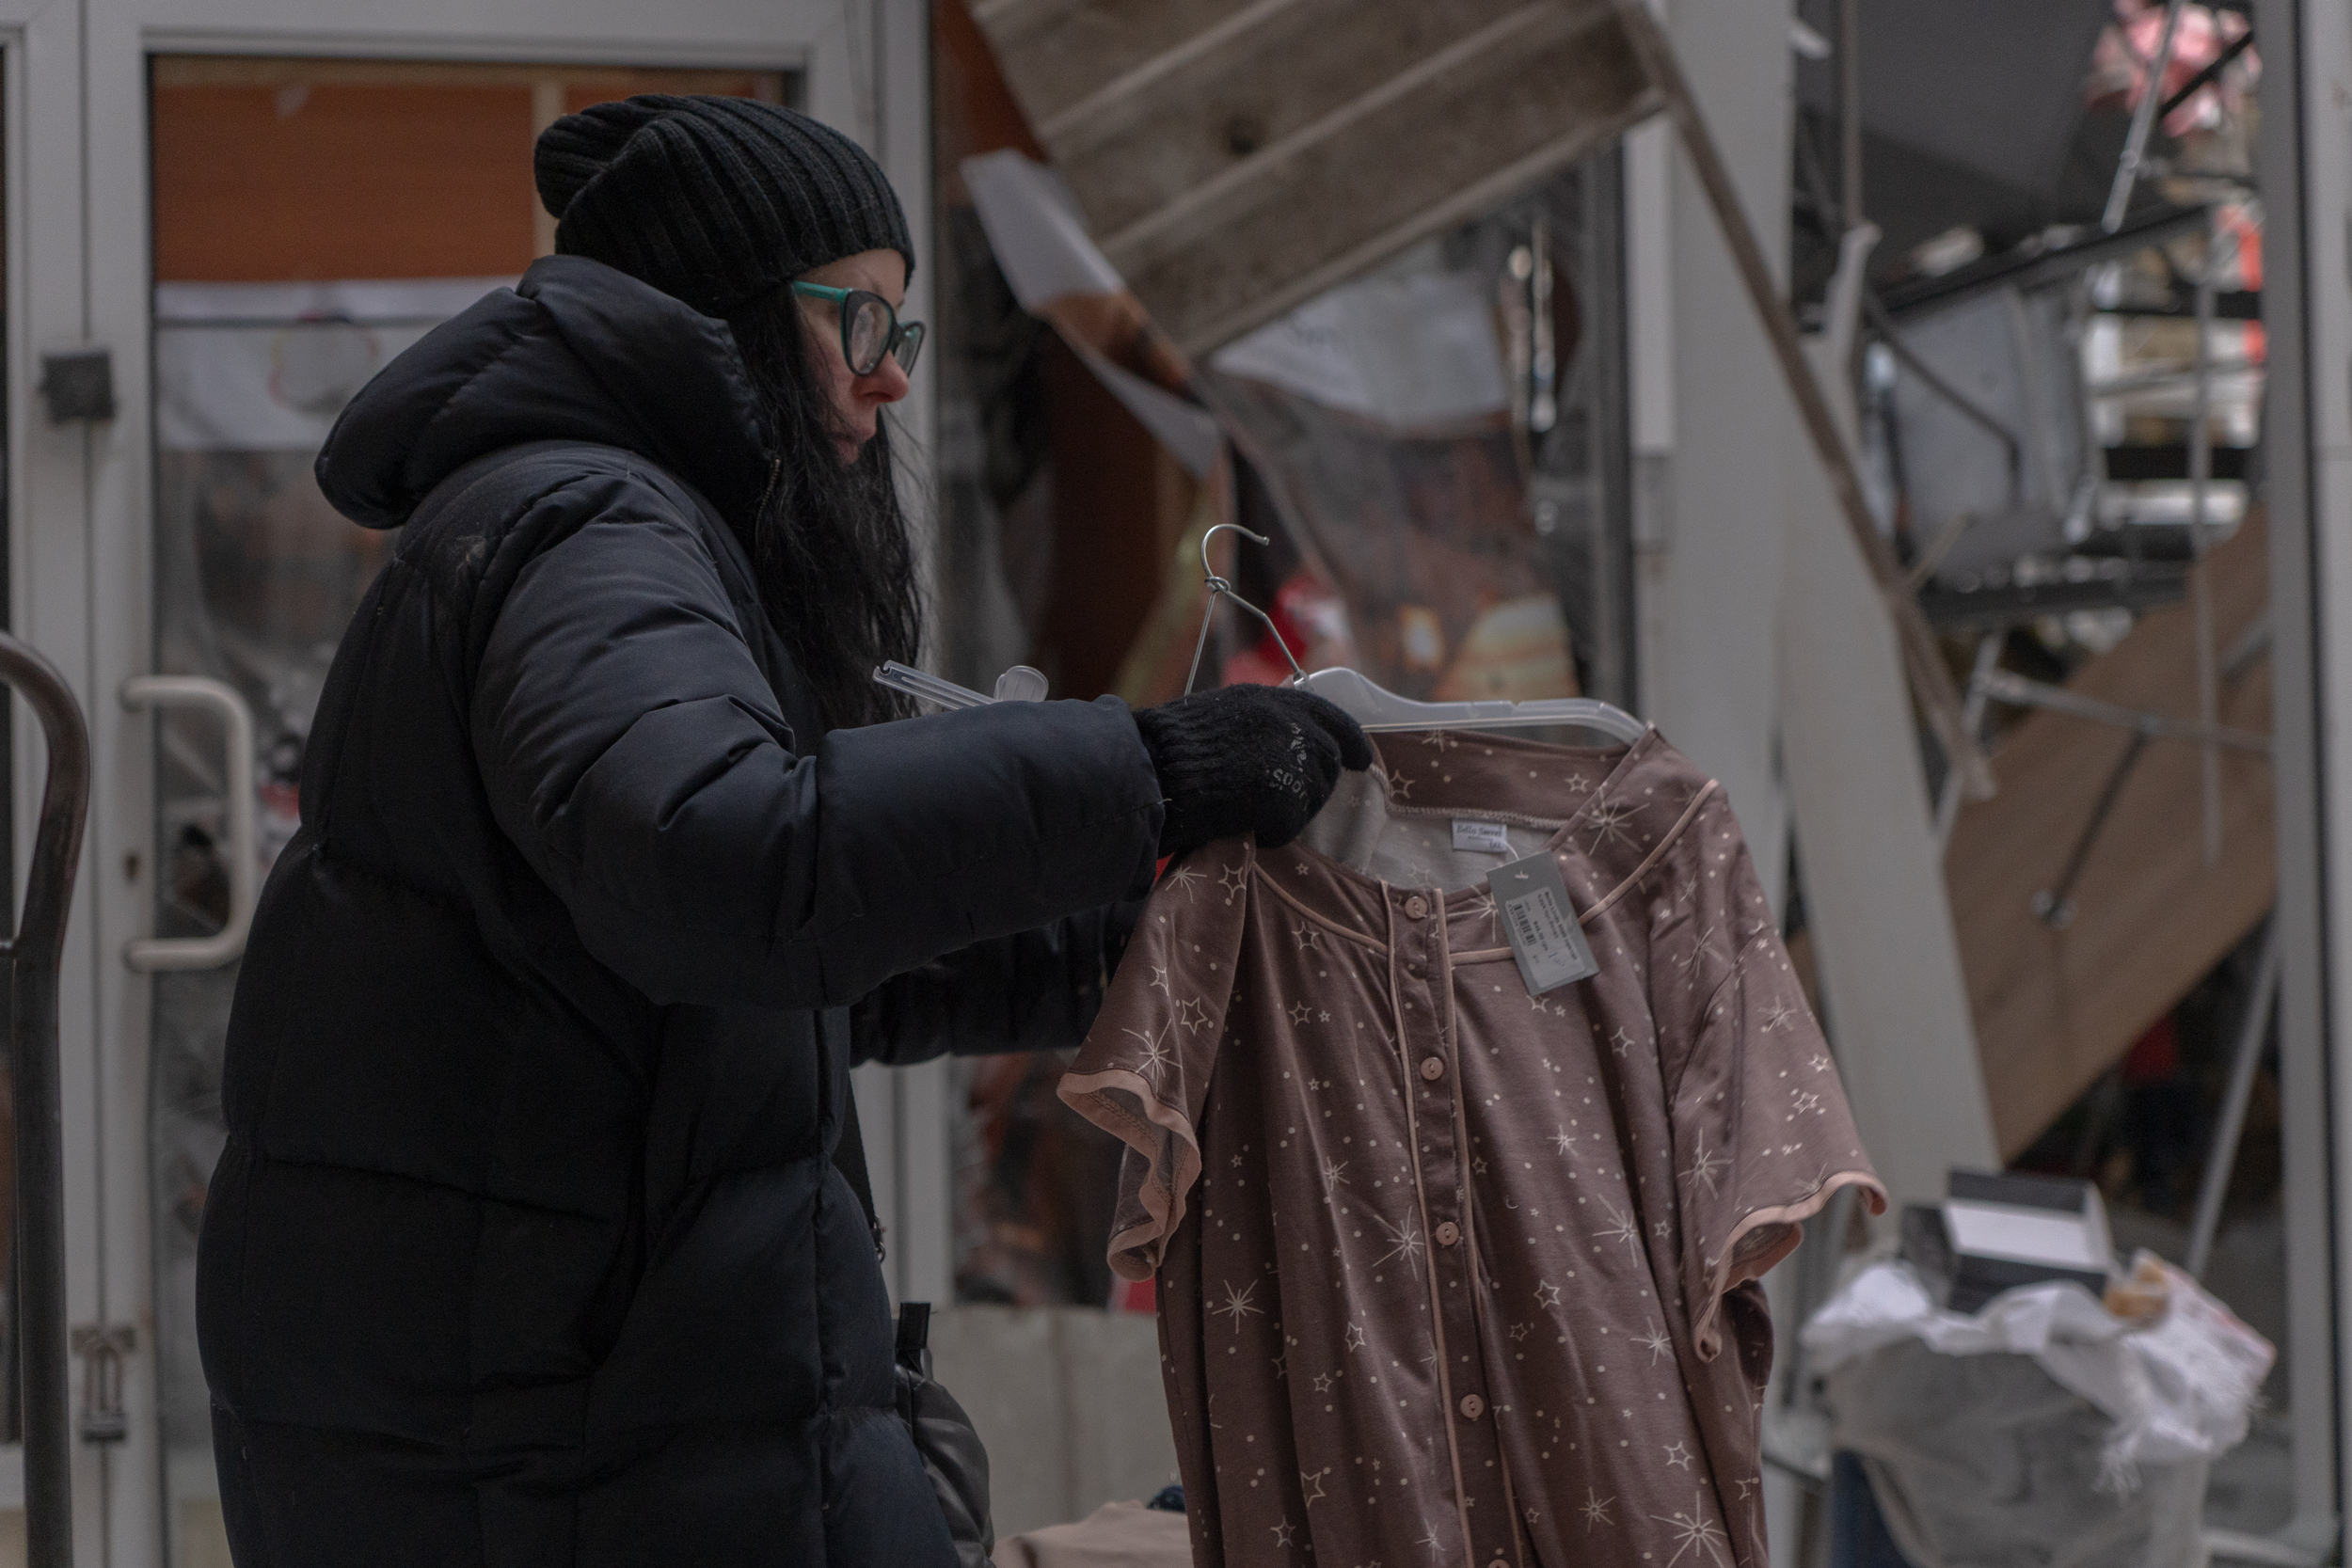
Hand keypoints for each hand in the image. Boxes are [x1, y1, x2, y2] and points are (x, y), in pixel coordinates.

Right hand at [1132, 685, 1373, 858]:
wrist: (1149, 773)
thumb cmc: (1167, 749)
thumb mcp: (1218, 715)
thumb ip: (1258, 723)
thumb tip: (1290, 742)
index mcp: (1268, 699)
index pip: (1328, 715)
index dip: (1350, 737)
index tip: (1362, 757)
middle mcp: (1286, 723)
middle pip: (1328, 760)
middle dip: (1314, 783)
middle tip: (1285, 800)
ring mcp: (1287, 758)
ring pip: (1314, 794)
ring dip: (1292, 809)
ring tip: (1252, 810)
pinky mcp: (1281, 795)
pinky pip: (1291, 824)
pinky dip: (1271, 832)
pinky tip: (1244, 825)